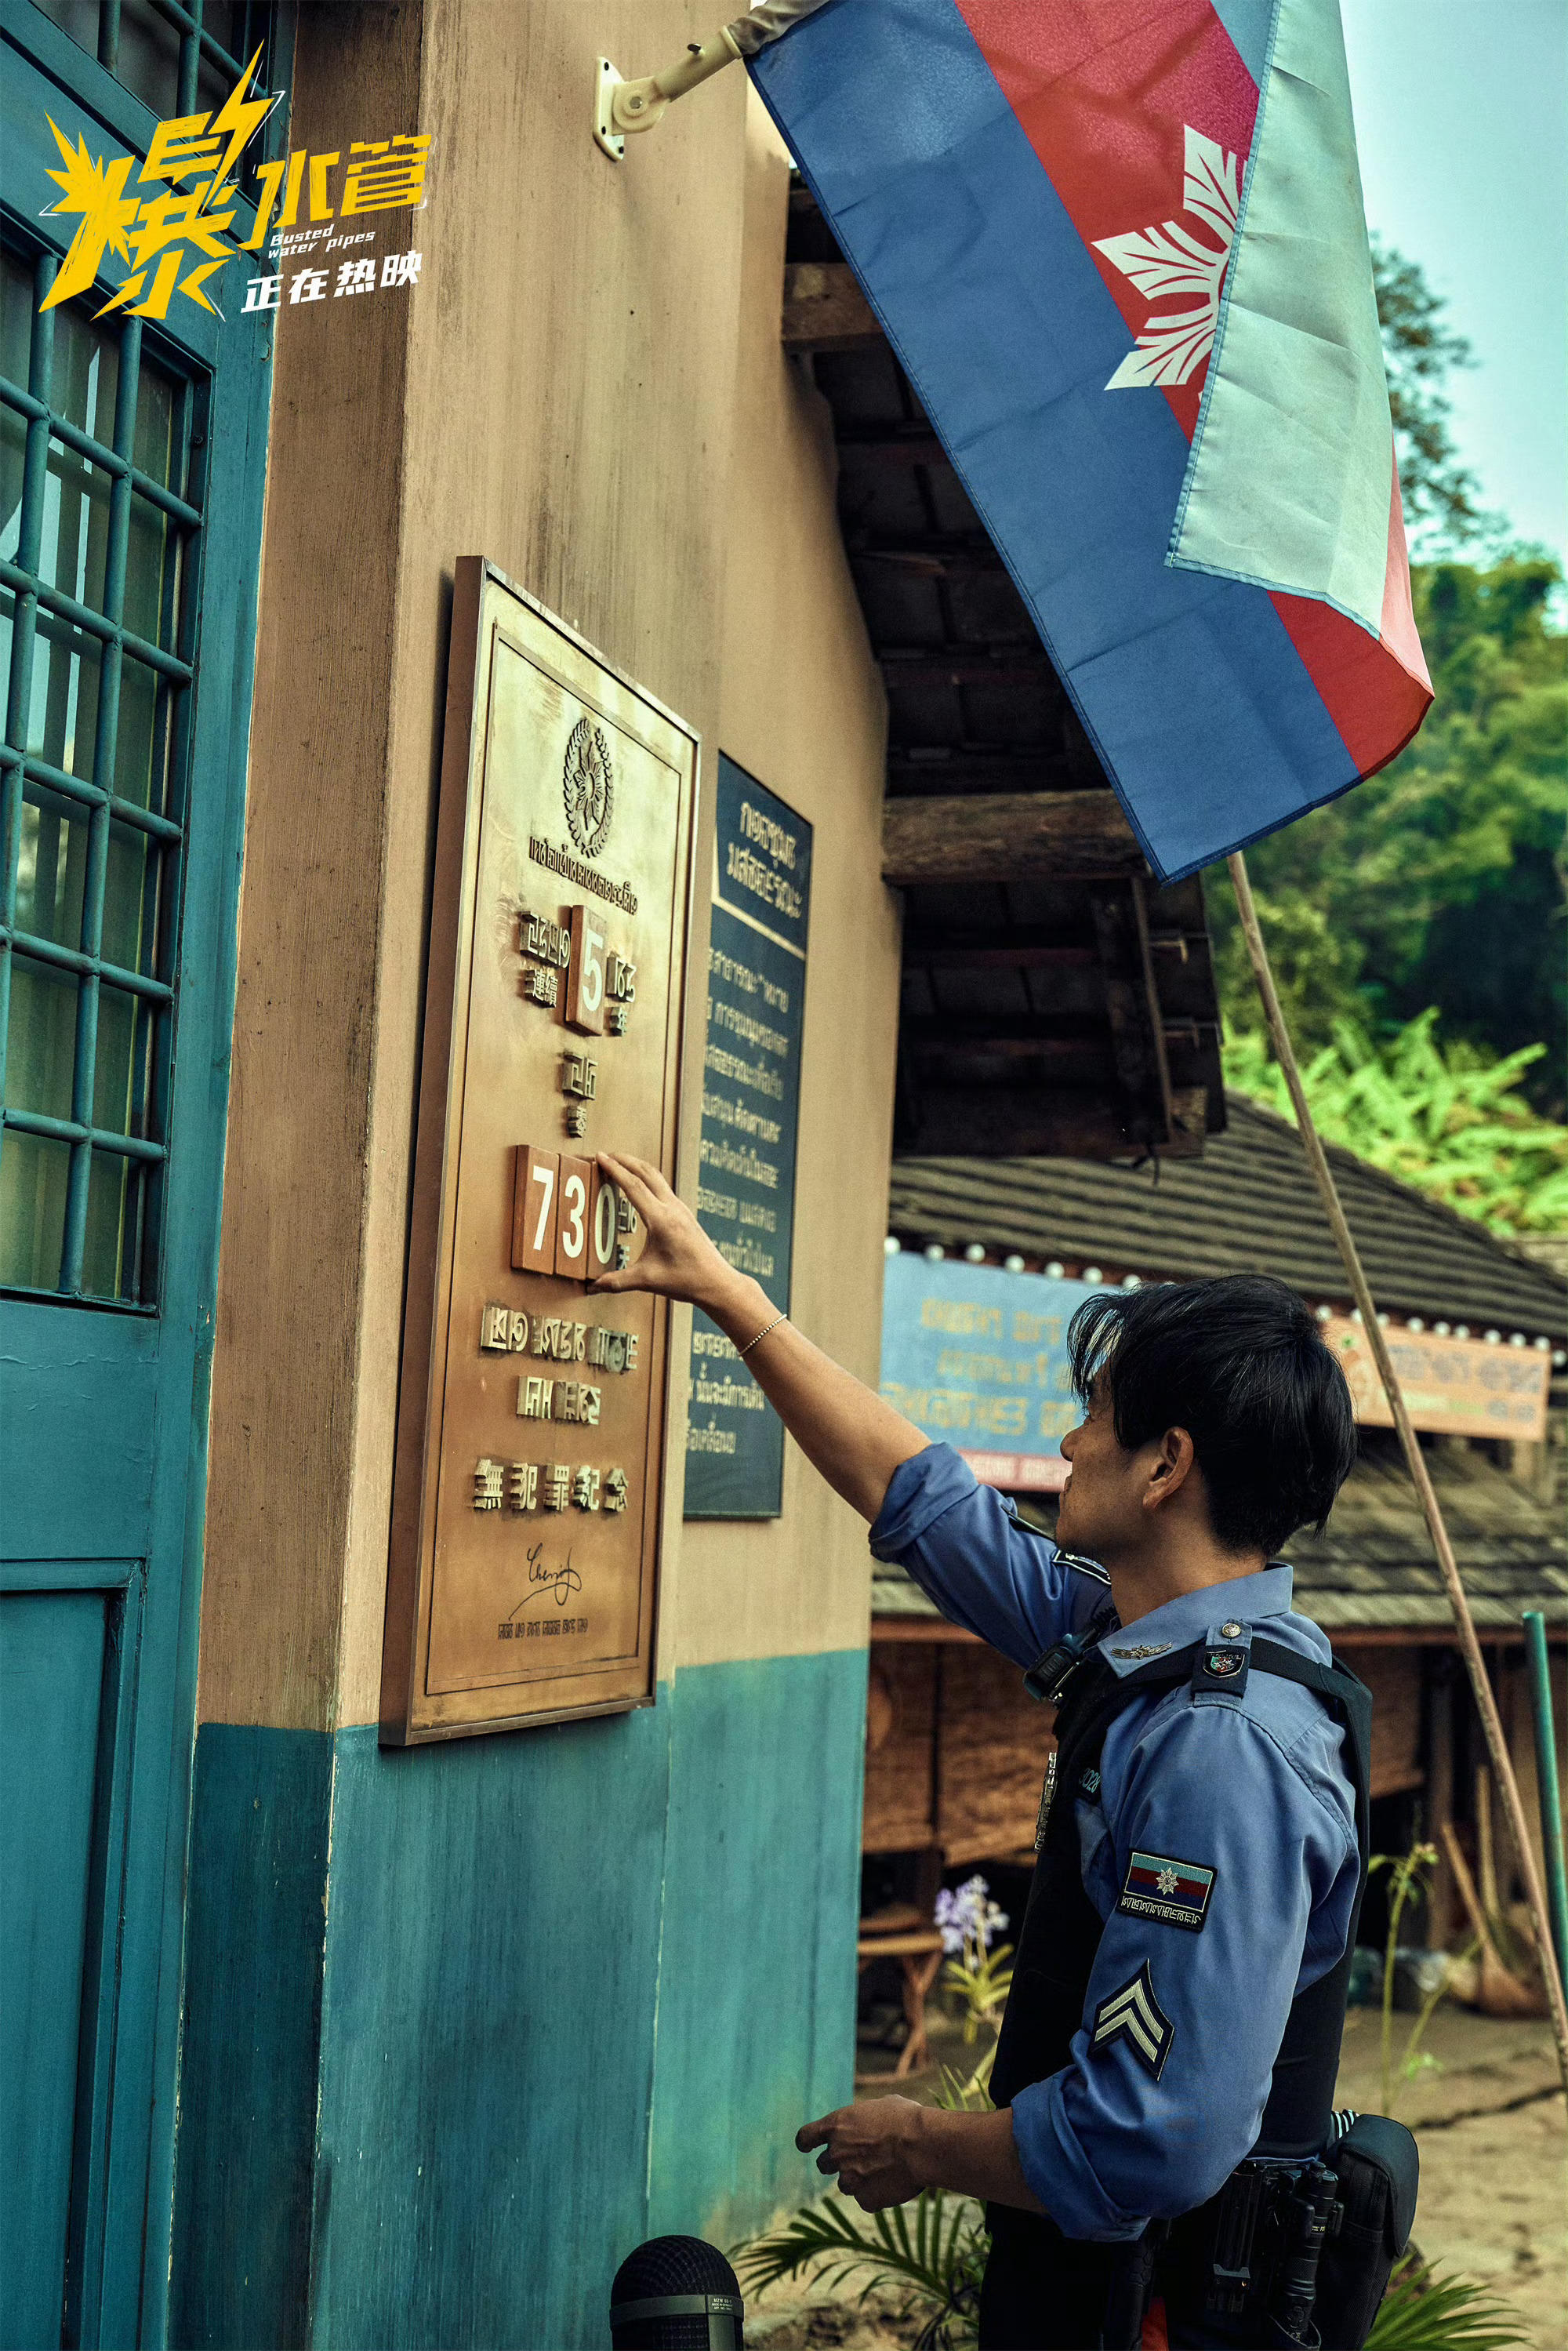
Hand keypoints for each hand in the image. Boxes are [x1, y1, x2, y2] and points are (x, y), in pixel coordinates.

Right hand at [590, 1152, 747, 1318]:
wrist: (717, 1282)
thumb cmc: (686, 1280)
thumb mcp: (647, 1280)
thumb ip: (617, 1282)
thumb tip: (593, 1287)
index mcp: (662, 1220)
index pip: (634, 1186)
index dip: (614, 1169)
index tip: (599, 1157)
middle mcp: (672, 1208)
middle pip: (646, 1172)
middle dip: (623, 1159)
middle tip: (603, 1155)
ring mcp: (680, 1209)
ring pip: (656, 1177)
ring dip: (635, 1166)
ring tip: (617, 1163)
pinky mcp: (683, 1213)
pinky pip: (662, 1186)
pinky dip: (645, 1178)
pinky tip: (637, 1185)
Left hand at [795, 2098, 930, 2211]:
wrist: (921, 2146)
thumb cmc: (907, 2119)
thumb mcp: (884, 2105)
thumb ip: (869, 2117)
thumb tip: (874, 2122)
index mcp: (836, 2126)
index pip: (805, 2137)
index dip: (806, 2142)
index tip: (807, 2146)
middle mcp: (836, 2154)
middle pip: (823, 2164)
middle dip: (837, 2162)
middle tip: (858, 2159)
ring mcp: (849, 2179)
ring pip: (845, 2185)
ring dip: (858, 2180)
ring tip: (883, 2171)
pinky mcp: (865, 2200)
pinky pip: (866, 2200)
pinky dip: (876, 2195)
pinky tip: (894, 2184)